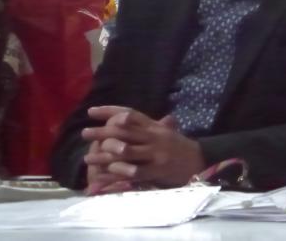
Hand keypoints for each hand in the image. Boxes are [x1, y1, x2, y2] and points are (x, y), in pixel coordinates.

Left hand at [81, 106, 204, 192]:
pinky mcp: (157, 170)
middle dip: (102, 133)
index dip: (109, 111)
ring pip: (125, 152)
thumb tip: (124, 115)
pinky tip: (105, 174)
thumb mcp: (165, 131)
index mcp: (154, 126)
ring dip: (104, 156)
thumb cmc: (179, 146)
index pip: (129, 113)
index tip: (91, 111)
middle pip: (123, 132)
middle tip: (85, 133)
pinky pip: (134, 171)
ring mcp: (155, 153)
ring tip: (88, 157)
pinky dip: (118, 173)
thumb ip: (146, 124)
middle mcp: (153, 137)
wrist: (200, 161)